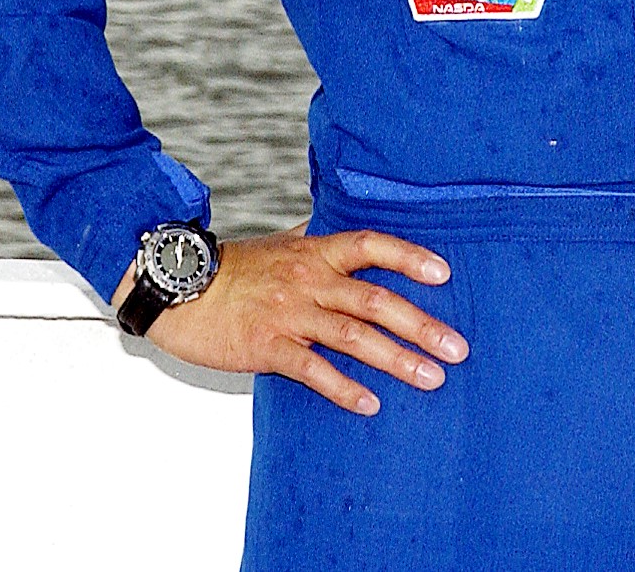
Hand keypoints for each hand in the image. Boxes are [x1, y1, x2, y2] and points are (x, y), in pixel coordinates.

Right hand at [114, 229, 469, 414]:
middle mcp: (309, 280)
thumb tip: (347, 231)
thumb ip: (315, 241)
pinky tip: (370, 404)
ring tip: (431, 378)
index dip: (410, 257)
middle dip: (422, 325)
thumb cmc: (232, 270)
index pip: (372, 246)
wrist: (176, 290)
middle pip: (376, 300)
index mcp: (315, 252)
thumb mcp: (279, 245)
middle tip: (458, 348)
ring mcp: (289, 315)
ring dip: (397, 359)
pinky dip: (343, 388)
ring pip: (354, 337)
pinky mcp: (267, 347)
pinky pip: (312, 370)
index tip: (445, 274)